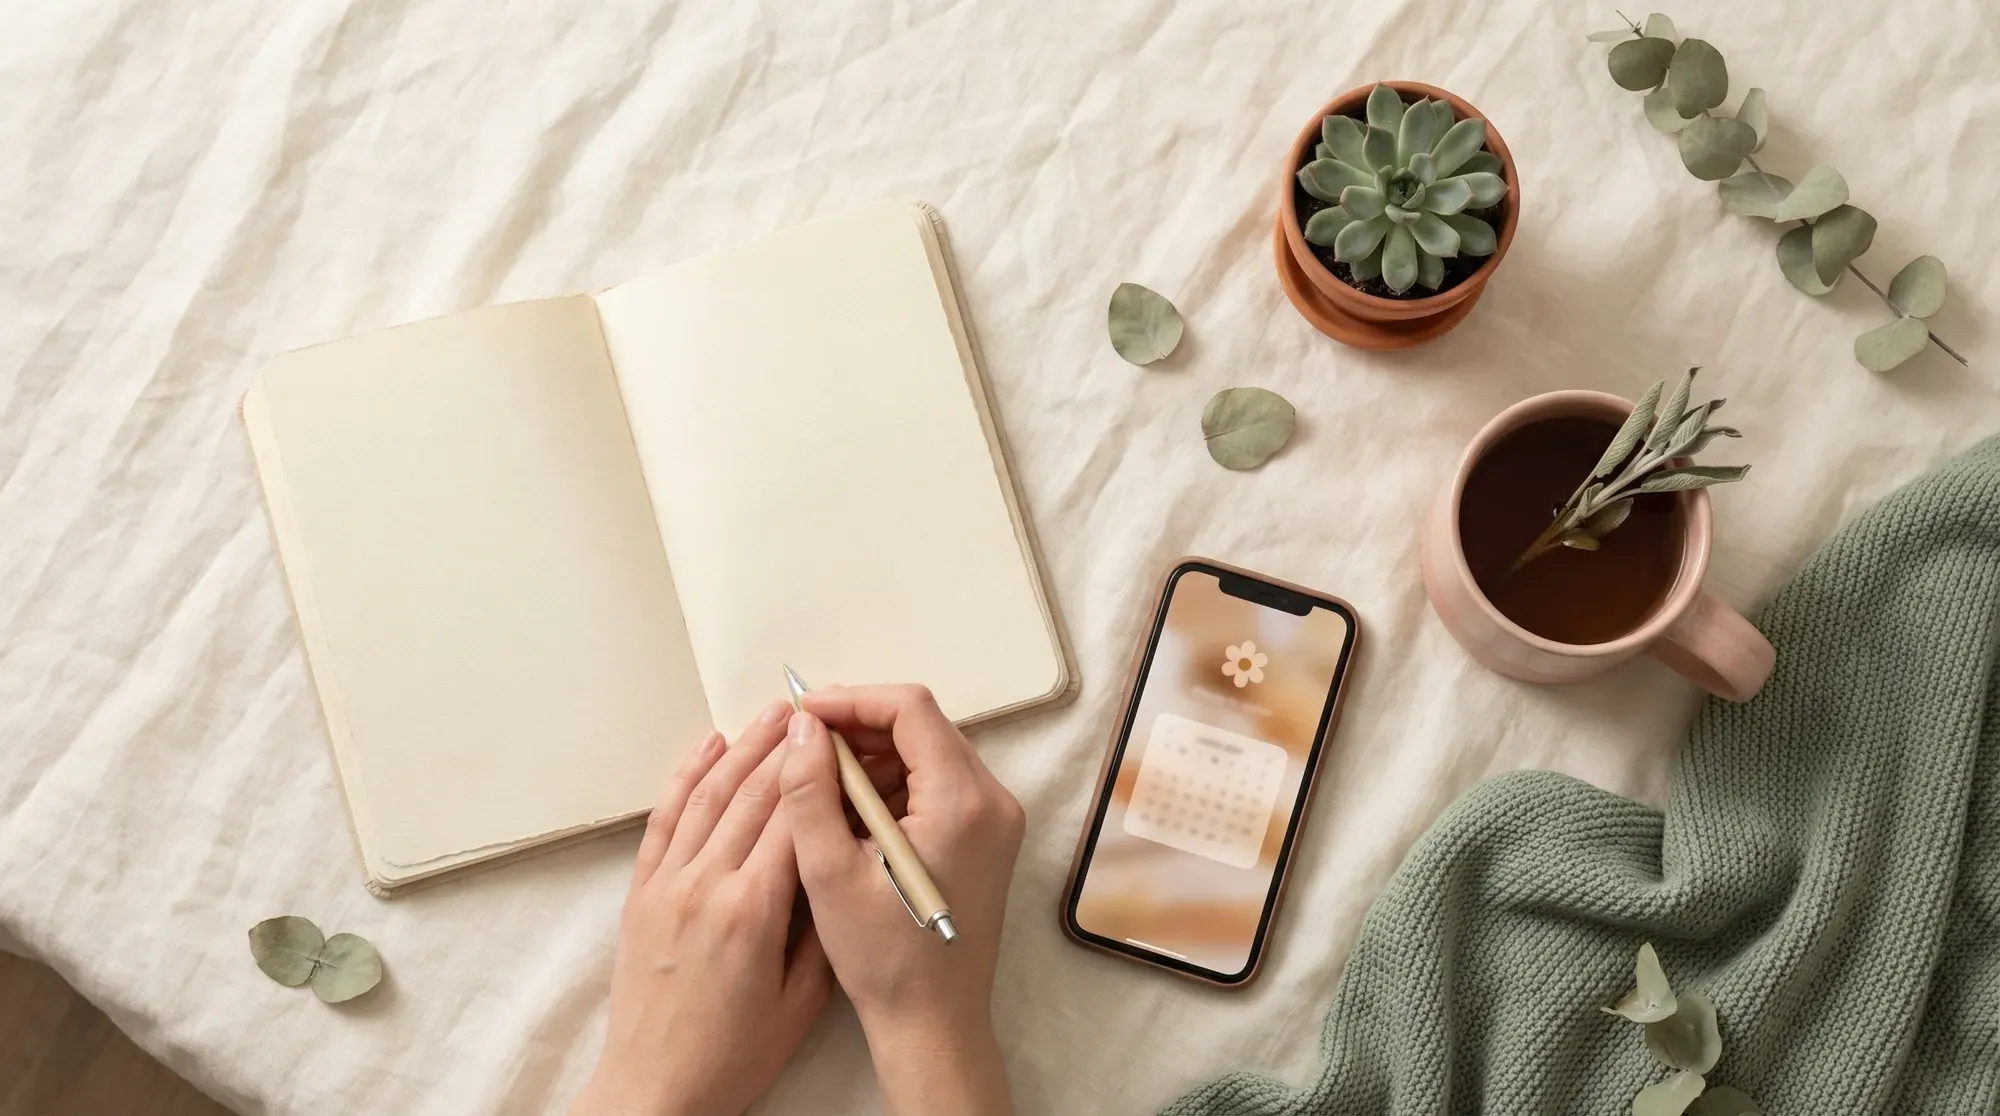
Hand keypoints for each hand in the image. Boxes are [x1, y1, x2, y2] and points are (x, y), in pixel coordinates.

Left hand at [571, 702, 831, 1115]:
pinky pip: (664, 820)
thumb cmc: (734, 1056)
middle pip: (751, 795)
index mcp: (753, 911)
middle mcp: (706, 885)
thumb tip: (838, 863)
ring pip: (707, 796)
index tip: (844, 737)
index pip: (792, 819)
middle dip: (785, 745)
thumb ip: (821, 930)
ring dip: (741, 748)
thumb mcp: (801, 1003)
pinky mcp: (641, 894)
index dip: (820, 771)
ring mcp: (667, 885)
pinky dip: (685, 776)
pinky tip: (707, 746)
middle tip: (813, 707)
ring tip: (770, 712)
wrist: (654, 1090)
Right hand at [779, 684, 1024, 1115]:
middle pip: (923, 726)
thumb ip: (809, 792)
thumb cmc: (885, 960)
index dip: (851, 700)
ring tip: (818, 781)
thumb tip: (800, 728)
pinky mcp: (987, 839)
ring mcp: (996, 820)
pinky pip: (938, 785)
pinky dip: (893, 784)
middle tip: (803, 744)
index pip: (911, 709)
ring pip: (929, 753)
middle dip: (859, 725)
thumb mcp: (829, 873)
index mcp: (963, 802)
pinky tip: (849, 810)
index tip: (802, 714)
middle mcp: (993, 801)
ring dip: (873, 756)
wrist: (934, 1024)